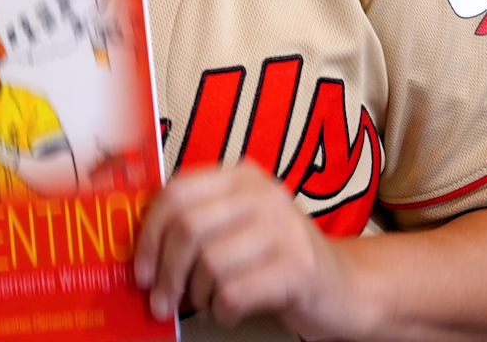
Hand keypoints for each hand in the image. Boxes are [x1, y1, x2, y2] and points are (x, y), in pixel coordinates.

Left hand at [133, 162, 366, 338]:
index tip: (140, 267)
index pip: (177, 191)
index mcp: (240, 176)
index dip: (150, 232)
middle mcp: (261, 193)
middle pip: (187, 227)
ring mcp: (282, 228)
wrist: (346, 286)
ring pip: (209, 263)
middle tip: (160, 301)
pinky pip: (234, 292)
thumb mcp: (238, 225)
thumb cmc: (278, 258)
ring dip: (198, 295)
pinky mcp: (297, 267)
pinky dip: (222, 310)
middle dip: (166, 271)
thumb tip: (142, 249)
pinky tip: (230, 310)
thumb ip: (198, 223)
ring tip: (209, 302)